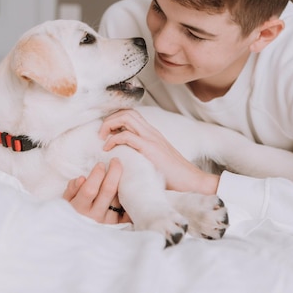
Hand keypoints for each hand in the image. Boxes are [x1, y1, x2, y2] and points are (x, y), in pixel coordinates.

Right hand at [62, 157, 131, 223]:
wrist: (79, 237)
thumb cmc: (72, 213)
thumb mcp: (66, 201)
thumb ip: (72, 189)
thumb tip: (82, 178)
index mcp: (80, 209)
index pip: (90, 189)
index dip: (96, 174)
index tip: (101, 164)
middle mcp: (95, 216)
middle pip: (109, 190)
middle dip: (114, 171)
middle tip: (115, 161)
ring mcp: (108, 222)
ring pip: (119, 197)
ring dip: (122, 182)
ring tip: (122, 172)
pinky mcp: (118, 226)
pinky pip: (127, 209)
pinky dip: (130, 198)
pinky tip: (129, 187)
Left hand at [100, 109, 218, 194]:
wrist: (191, 181)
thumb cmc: (172, 175)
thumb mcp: (154, 159)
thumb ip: (141, 153)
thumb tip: (123, 157)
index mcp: (151, 133)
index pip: (131, 114)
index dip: (115, 119)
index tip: (106, 133)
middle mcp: (151, 131)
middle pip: (126, 111)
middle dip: (109, 119)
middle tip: (101, 135)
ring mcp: (151, 138)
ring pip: (126, 117)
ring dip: (110, 124)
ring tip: (103, 139)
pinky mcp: (150, 148)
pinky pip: (127, 135)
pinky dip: (113, 139)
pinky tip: (108, 149)